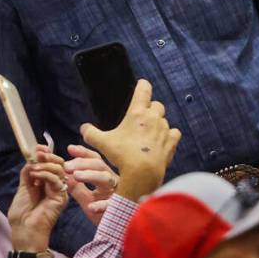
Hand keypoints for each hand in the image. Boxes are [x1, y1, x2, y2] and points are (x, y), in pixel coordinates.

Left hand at [7, 147, 68, 251]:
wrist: (24, 231)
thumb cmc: (22, 214)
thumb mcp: (23, 188)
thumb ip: (28, 173)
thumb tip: (31, 158)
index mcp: (45, 183)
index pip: (50, 163)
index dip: (45, 153)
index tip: (37, 147)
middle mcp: (54, 186)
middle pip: (58, 164)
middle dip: (48, 156)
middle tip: (38, 153)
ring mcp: (59, 192)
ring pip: (60, 170)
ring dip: (46, 164)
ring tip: (34, 167)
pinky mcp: (61, 198)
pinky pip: (57, 180)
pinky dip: (46, 174)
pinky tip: (36, 174)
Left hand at [64, 144, 117, 224]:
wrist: (118, 234)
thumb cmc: (104, 214)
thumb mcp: (87, 200)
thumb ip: (76, 188)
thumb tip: (63, 175)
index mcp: (105, 178)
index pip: (95, 160)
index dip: (83, 153)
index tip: (70, 148)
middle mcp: (113, 182)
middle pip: (100, 165)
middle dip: (82, 163)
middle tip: (66, 166)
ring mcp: (118, 194)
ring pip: (106, 178)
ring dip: (91, 175)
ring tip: (76, 176)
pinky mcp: (120, 209)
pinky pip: (112, 205)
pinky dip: (102, 205)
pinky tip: (91, 206)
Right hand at [80, 80, 181, 200]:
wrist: (142, 173)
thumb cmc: (122, 155)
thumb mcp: (101, 143)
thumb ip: (90, 133)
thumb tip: (84, 128)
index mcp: (137, 112)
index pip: (144, 89)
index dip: (142, 85)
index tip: (141, 85)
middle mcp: (153, 117)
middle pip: (157, 104)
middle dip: (151, 108)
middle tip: (142, 118)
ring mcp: (164, 130)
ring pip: (165, 120)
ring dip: (158, 124)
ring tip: (149, 135)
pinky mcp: (171, 143)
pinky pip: (174, 133)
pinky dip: (170, 136)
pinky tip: (162, 142)